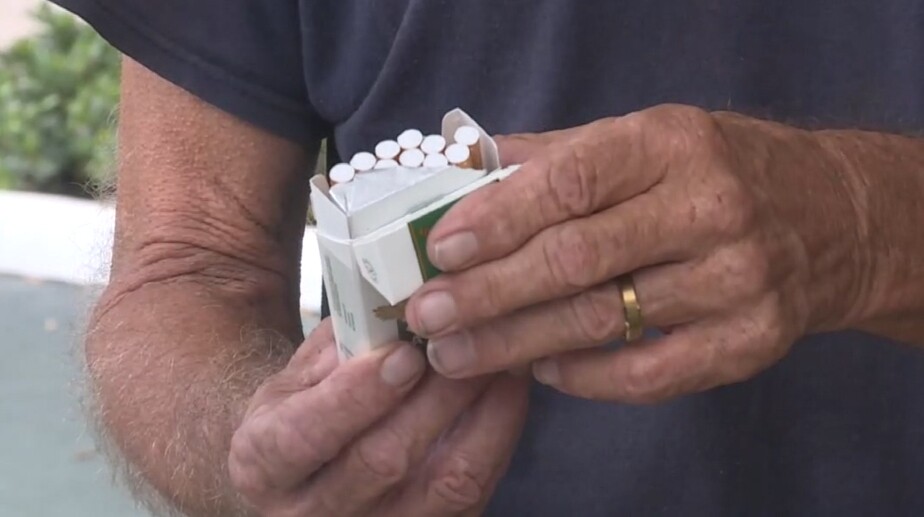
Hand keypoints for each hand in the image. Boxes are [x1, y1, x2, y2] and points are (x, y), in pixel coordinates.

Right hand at [229, 319, 528, 515]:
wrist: (300, 478)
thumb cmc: (299, 416)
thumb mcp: (292, 382)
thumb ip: (333, 350)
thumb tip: (391, 311)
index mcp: (263, 464)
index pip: (303, 437)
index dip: (355, 396)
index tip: (402, 354)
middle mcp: (310, 512)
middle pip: (382, 461)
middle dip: (434, 397)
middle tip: (468, 341)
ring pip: (441, 483)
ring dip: (477, 412)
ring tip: (497, 358)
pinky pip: (474, 490)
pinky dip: (498, 434)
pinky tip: (508, 390)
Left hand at [405, 104, 861, 402]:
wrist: (832, 219)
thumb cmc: (717, 171)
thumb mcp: (646, 138)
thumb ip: (555, 156)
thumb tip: (464, 171)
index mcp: (671, 144)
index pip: (570, 182)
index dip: (498, 218)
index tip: (441, 249)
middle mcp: (709, 208)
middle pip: (576, 259)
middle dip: (488, 293)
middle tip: (427, 316)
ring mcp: (736, 280)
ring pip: (602, 321)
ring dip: (516, 344)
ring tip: (455, 354)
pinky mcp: (750, 341)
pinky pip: (648, 373)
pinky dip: (584, 377)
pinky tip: (538, 370)